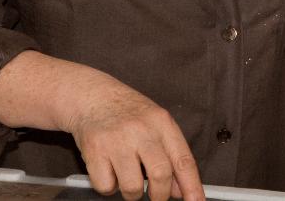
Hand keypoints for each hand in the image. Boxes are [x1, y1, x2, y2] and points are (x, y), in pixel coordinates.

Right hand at [63, 80, 204, 200]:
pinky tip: (109, 169)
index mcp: (162, 122)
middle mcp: (141, 130)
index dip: (192, 187)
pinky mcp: (94, 151)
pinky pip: (107, 186)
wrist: (92, 95)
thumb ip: (170, 154)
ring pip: (133, 188)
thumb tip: (180, 190)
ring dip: (132, 192)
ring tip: (128, 176)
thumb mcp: (155, 123)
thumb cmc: (127, 112)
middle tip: (155, 196)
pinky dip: (109, 186)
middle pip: (161, 176)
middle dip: (160, 195)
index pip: (183, 160)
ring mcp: (117, 140)